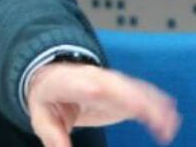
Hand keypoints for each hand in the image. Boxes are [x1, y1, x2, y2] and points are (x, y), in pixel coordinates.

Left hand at [27, 63, 180, 146]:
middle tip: (157, 120)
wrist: (51, 75)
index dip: (107, 92)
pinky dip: (155, 103)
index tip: (127, 104)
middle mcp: (93, 78)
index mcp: (70, 83)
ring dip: (152, 104)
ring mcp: (109, 81)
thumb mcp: (41, 116)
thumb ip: (52, 135)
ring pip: (134, 88)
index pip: (88, 86)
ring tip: (166, 125)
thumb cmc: (47, 98)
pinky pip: (141, 92)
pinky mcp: (121, 89)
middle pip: (118, 86)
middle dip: (138, 99)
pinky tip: (168, 118)